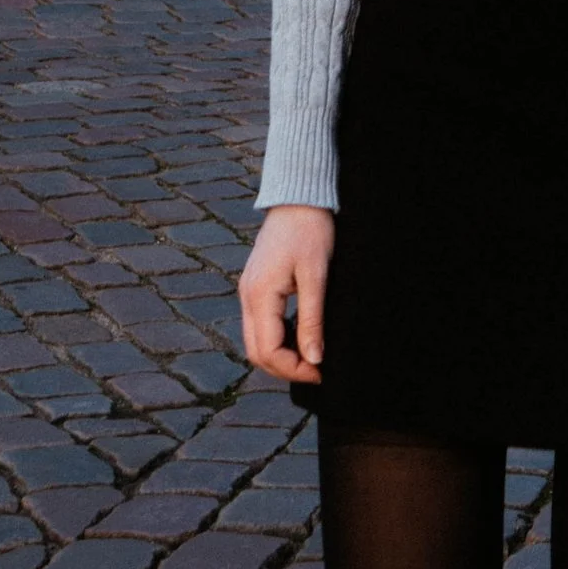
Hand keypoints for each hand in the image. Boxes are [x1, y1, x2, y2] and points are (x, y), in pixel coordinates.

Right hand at [239, 204, 333, 383]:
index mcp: (259, 295)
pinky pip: (260, 325)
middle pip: (257, 352)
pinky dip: (277, 339)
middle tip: (317, 369)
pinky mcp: (256, 286)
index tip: (320, 371)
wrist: (298, 197)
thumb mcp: (316, 276)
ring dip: (281, 355)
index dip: (293, 369)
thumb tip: (314, 359)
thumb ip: (312, 319)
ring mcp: (248, 291)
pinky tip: (300, 336)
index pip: (268, 351)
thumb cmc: (310, 230)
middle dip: (285, 368)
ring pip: (256, 340)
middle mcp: (247, 296)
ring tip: (312, 356)